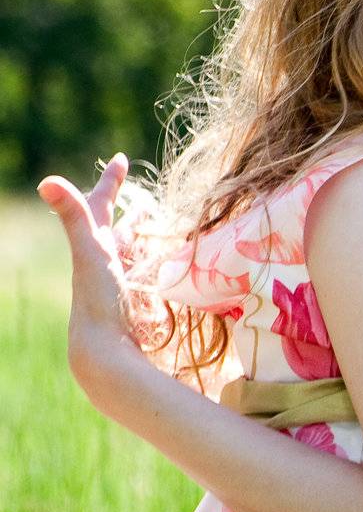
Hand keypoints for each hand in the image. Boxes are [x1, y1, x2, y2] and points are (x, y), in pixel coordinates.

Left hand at [36, 154, 147, 398]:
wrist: (103, 352)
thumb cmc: (98, 300)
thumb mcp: (91, 252)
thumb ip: (73, 216)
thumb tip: (46, 181)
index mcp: (94, 246)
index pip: (100, 205)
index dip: (111, 182)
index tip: (121, 159)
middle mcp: (104, 262)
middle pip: (115, 228)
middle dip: (128, 212)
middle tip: (142, 199)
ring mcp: (121, 283)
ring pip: (132, 252)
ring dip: (143, 239)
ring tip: (156, 230)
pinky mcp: (137, 303)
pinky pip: (147, 276)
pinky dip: (156, 265)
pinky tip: (168, 270)